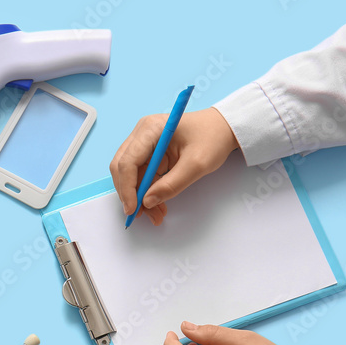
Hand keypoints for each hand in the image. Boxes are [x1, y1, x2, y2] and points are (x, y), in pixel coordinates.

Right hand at [109, 108, 239, 224]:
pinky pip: (140, 177)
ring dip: (139, 197)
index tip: (133, 208)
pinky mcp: (148, 154)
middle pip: (122, 169)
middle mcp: (141, 134)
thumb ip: (172, 184)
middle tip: (141, 215)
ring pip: (130, 176)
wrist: (223, 129)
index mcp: (150, 129)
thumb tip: (148, 202)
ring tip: (156, 214)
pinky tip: (157, 205)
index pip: (127, 161)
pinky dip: (147, 193)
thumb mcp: (197, 164)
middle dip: (130, 194)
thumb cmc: (213, 138)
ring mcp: (143, 144)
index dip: (127, 187)